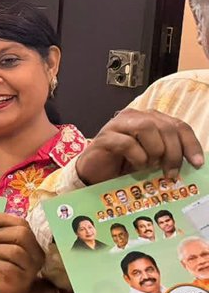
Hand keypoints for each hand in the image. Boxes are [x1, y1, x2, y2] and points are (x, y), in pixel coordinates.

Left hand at [0, 213, 45, 292]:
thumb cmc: (10, 268)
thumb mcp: (8, 249)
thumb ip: (3, 237)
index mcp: (33, 243)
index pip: (23, 224)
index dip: (5, 219)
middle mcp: (36, 254)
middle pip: (22, 234)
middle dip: (1, 234)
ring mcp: (30, 268)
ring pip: (14, 251)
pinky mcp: (21, 280)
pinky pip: (6, 267)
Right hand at [75, 108, 203, 184]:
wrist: (95, 176)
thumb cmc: (124, 167)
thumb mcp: (153, 160)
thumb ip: (169, 154)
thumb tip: (193, 162)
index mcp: (151, 120)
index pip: (178, 125)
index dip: (190, 144)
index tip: (197, 163)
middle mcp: (135, 117)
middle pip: (166, 127)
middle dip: (173, 152)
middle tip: (171, 173)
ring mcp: (118, 125)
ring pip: (147, 128)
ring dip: (154, 151)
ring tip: (149, 166)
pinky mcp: (105, 137)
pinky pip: (127, 143)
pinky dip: (137, 157)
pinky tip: (135, 166)